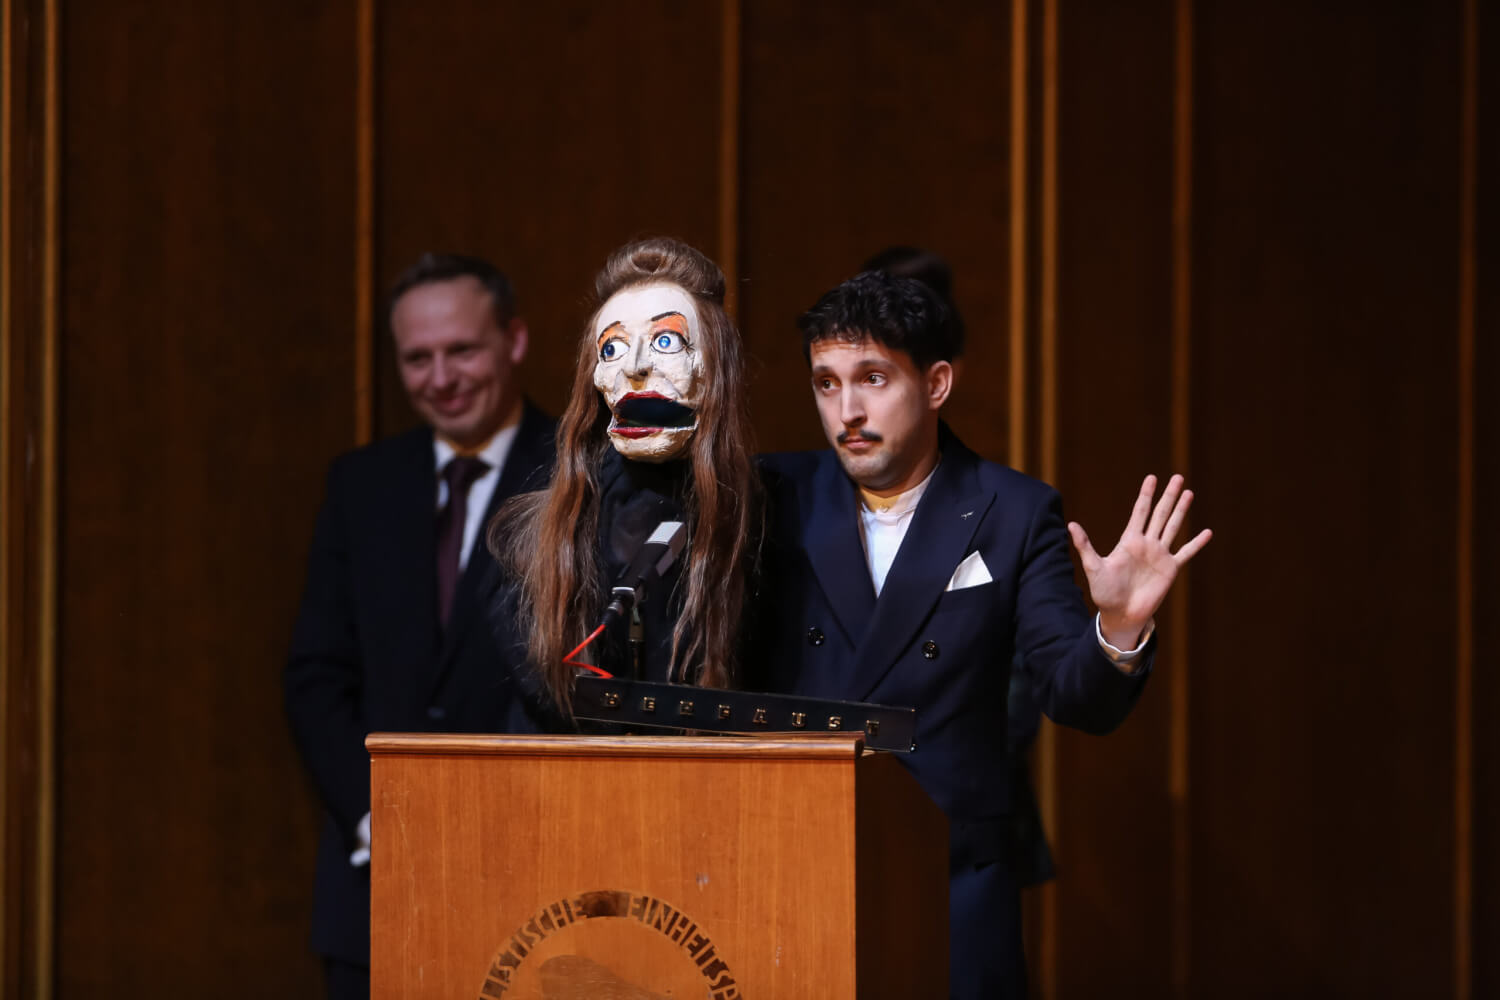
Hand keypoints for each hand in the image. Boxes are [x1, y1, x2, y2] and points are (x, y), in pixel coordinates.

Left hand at [1067, 474, 1211, 649]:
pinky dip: (1196, 543)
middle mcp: (1146, 544)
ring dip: (1181, 510)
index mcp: (1129, 540)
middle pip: (1160, 514)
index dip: (1146, 494)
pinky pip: (1186, 553)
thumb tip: (1070, 525)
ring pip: (1173, 527)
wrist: (1120, 613)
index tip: (1152, 477)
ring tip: (1189, 493)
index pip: (1140, 511)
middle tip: (1178, 477)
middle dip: (1168, 495)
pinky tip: (1207, 532)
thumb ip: (1085, 545)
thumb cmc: (1104, 591)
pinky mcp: (1170, 569)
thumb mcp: (1093, 566)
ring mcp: (1159, 555)